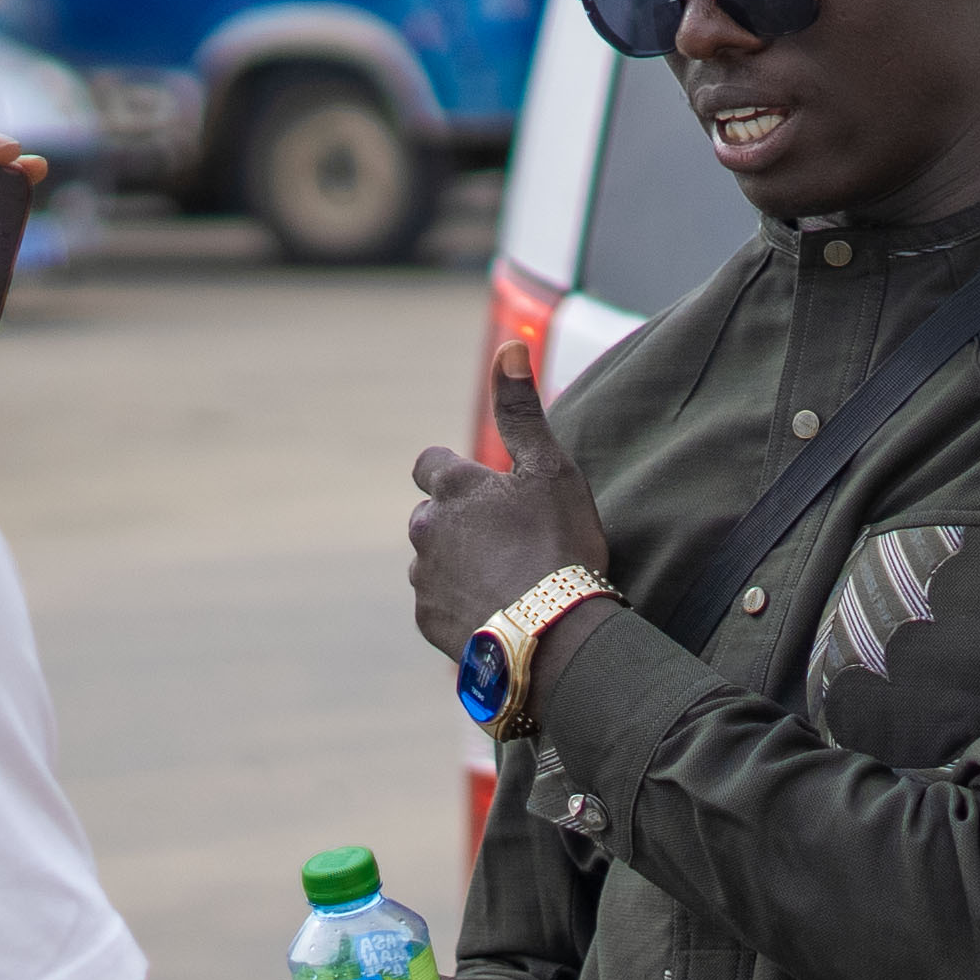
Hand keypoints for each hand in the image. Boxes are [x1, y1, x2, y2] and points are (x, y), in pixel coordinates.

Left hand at [408, 347, 612, 659]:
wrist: (550, 633)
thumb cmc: (556, 544)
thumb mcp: (550, 469)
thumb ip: (522, 411)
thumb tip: (510, 346)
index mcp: (452, 487)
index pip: (429, 463)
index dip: (455, 472)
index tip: (484, 487)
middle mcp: (426, 528)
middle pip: (431, 515)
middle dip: (458, 522)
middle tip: (506, 540)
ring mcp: (423, 577)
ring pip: (432, 561)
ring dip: (457, 564)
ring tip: (505, 581)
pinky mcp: (427, 620)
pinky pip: (438, 605)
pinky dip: (460, 604)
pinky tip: (497, 612)